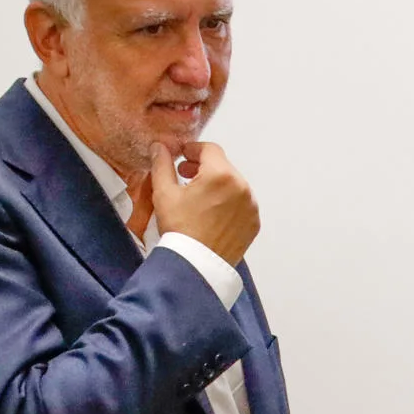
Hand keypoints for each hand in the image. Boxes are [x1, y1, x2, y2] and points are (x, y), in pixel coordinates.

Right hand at [149, 141, 260, 264]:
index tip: (182, 156)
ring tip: (197, 196)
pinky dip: (228, 202)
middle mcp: (242, 187)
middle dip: (203, 168)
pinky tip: (211, 212)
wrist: (197, 265)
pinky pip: (241, 204)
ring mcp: (251, 206)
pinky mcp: (253, 222)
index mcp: (221, 175)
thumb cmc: (180, 230)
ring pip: (233, 185)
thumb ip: (162, 164)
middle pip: (222, 166)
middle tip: (185, 175)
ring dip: (216, 185)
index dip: (193, 150)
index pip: (210, 149)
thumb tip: (159, 147)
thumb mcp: (164, 193)